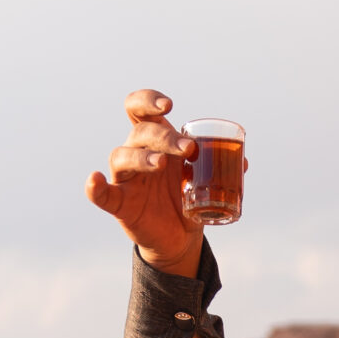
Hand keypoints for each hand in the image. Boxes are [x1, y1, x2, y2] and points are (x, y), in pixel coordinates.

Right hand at [85, 88, 203, 276]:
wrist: (179, 237)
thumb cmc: (187, 199)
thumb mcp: (204, 179)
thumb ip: (221, 167)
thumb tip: (244, 161)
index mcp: (154, 141)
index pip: (140, 109)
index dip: (149, 100)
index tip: (169, 104)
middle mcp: (136, 154)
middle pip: (139, 132)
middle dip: (164, 136)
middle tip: (188, 149)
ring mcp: (126, 179)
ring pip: (122, 156)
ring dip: (142, 156)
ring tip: (161, 164)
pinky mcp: (121, 204)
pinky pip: (102, 195)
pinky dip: (95, 188)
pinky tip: (94, 180)